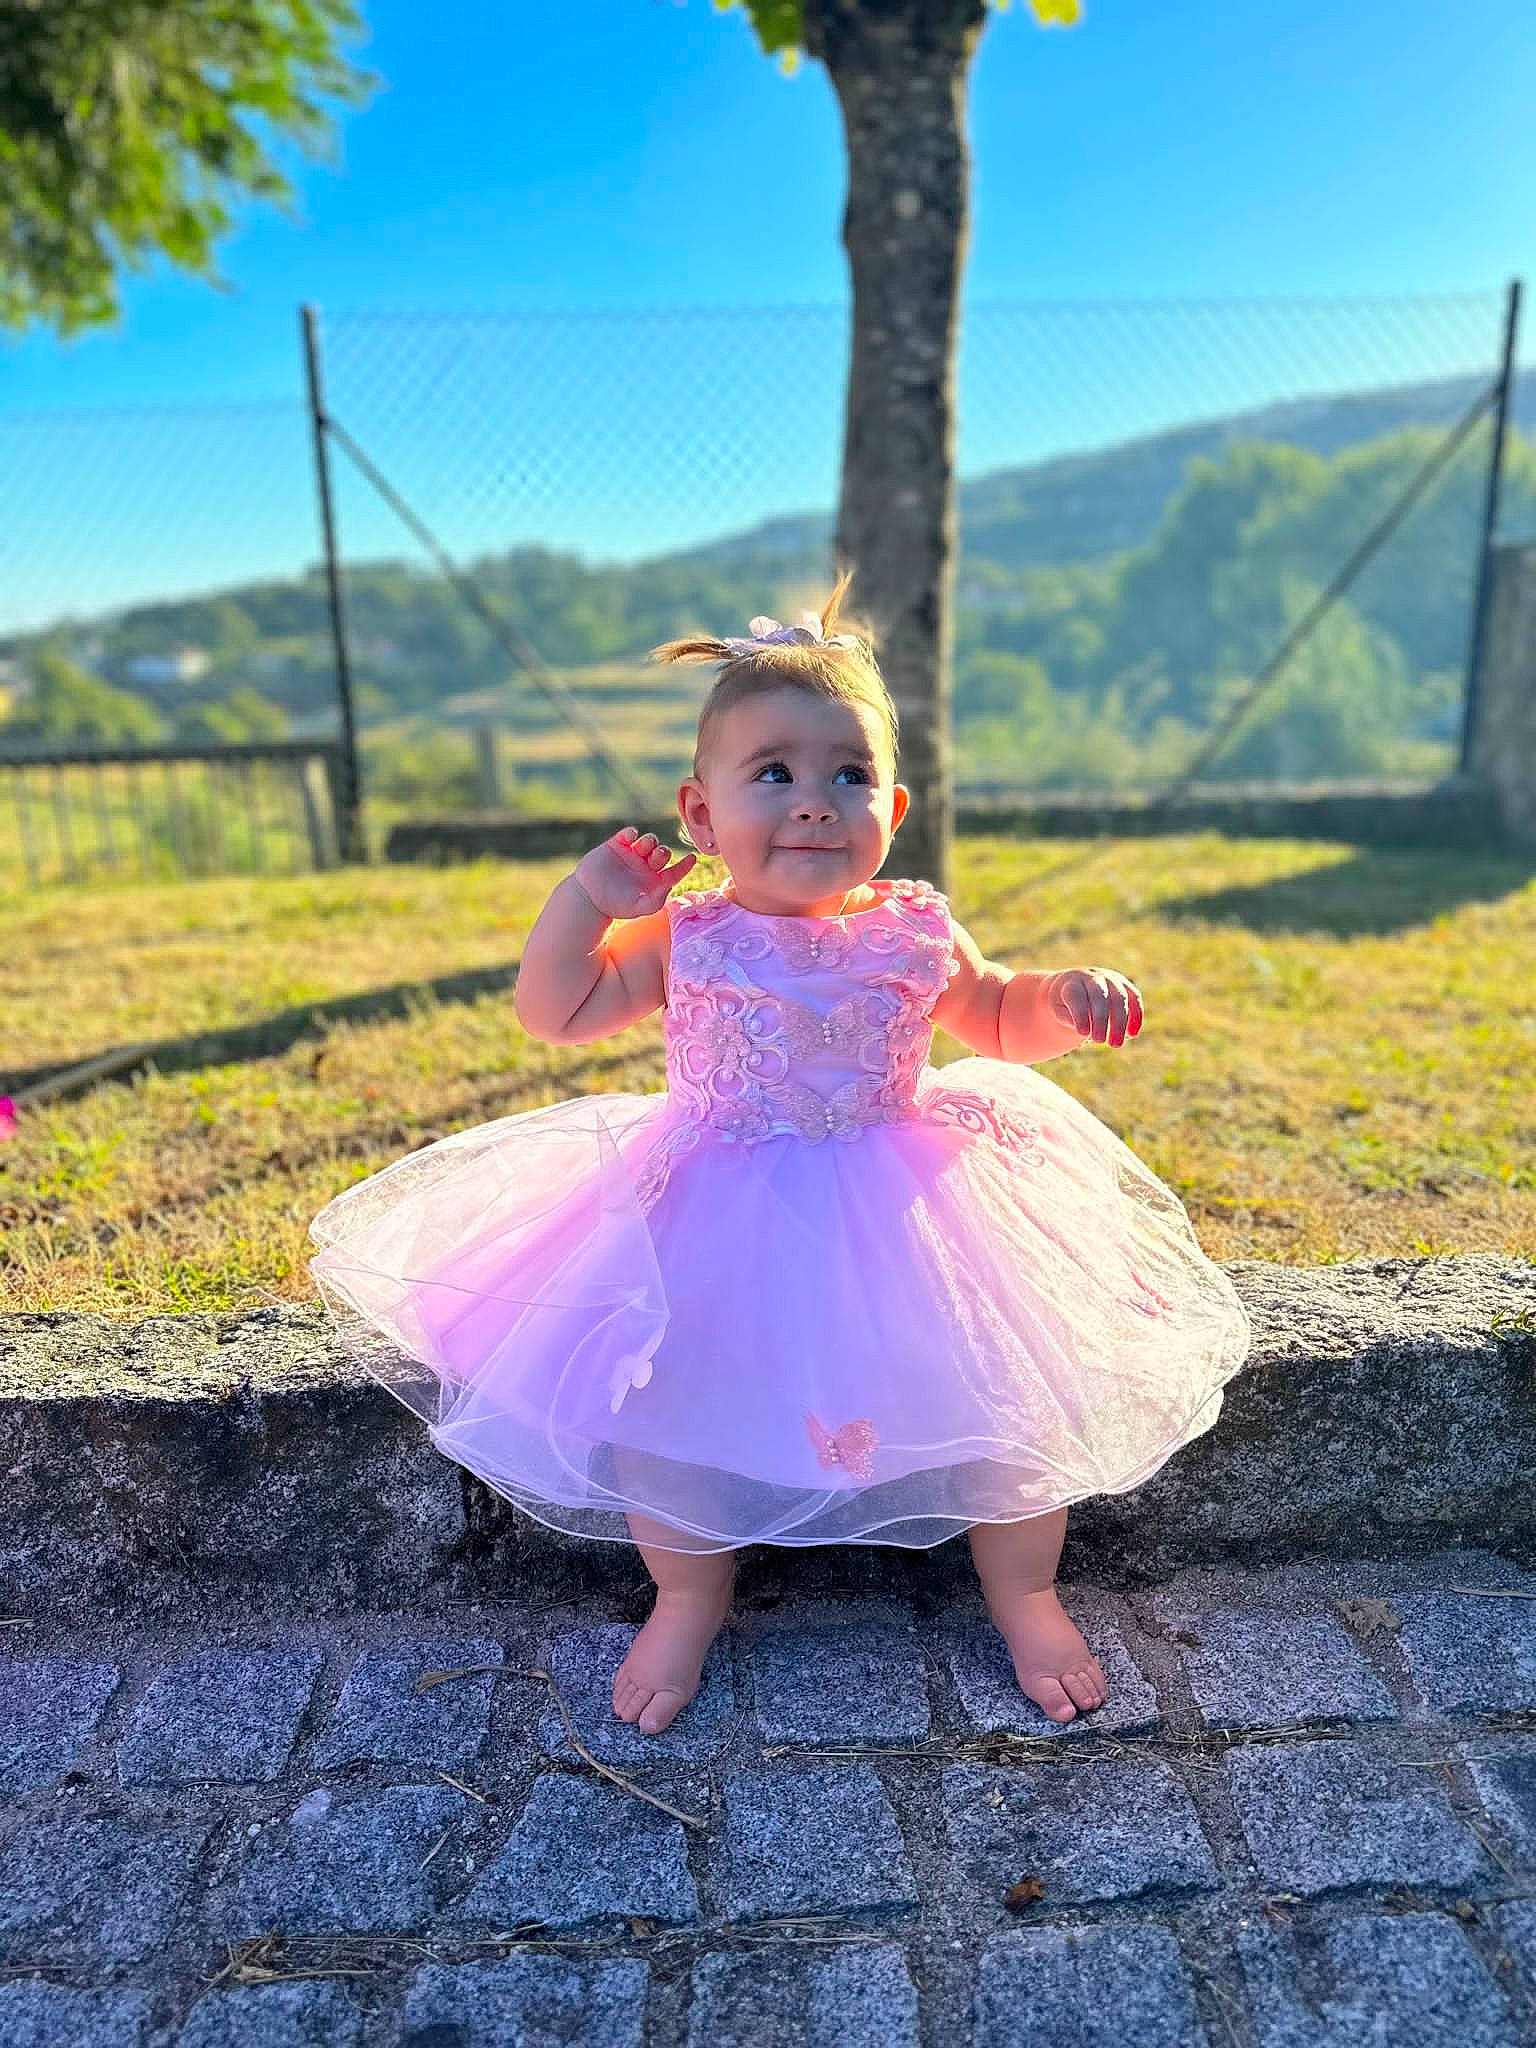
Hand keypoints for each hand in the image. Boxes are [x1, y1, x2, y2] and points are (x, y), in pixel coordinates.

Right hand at [571, 826, 696, 919]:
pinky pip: (629, 833)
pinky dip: (632, 833)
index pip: (675, 871)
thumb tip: (669, 886)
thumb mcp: (639, 907)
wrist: (589, 898)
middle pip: (663, 853)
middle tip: (656, 857)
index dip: (685, 865)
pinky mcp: (616, 845)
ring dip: (650, 842)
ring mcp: (632, 854)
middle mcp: (646, 866)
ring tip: (642, 849)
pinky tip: (630, 838)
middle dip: (663, 853)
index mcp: (654, 881)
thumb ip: (656, 900)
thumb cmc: (615, 906)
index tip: (693, 857)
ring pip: (649, 841)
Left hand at [1047, 967, 1142, 1047]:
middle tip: (1099, 1041)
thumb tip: (1087, 1030)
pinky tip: (1133, 1034)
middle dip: (1101, 1020)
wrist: (1074, 985)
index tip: (1082, 1033)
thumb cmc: (1063, 1004)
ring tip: (1116, 1044)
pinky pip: (1134, 997)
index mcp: (1072, 982)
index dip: (1080, 1014)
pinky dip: (1136, 1015)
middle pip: (1100, 996)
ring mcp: (1110, 978)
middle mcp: (1092, 977)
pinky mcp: (1124, 984)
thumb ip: (1069, 1018)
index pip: (1077, 996)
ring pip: (1120, 997)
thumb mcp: (1058, 1011)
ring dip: (1120, 1022)